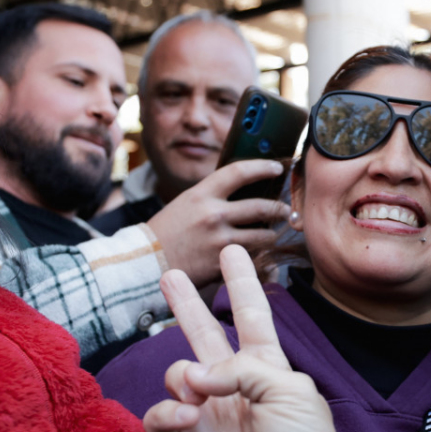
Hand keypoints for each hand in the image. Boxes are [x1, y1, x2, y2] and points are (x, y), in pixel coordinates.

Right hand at [145, 160, 291, 287]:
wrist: (144, 263)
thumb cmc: (165, 232)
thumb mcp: (186, 203)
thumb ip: (213, 197)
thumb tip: (244, 190)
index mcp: (202, 194)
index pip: (240, 172)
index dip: (263, 167)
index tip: (278, 167)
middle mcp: (213, 215)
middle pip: (262, 207)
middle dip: (280, 209)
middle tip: (286, 210)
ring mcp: (219, 241)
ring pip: (264, 236)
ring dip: (271, 236)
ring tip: (270, 235)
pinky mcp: (222, 265)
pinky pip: (253, 259)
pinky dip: (261, 258)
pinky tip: (261, 257)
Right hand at [145, 245, 361, 431]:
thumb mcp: (289, 390)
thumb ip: (240, 367)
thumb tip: (192, 378)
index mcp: (268, 370)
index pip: (251, 317)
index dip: (241, 284)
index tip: (234, 252)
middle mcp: (234, 389)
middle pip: (203, 336)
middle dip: (187, 306)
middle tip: (169, 273)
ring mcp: (207, 418)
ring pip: (176, 375)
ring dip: (184, 376)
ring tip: (202, 397)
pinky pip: (159, 416)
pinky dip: (167, 411)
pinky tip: (188, 418)